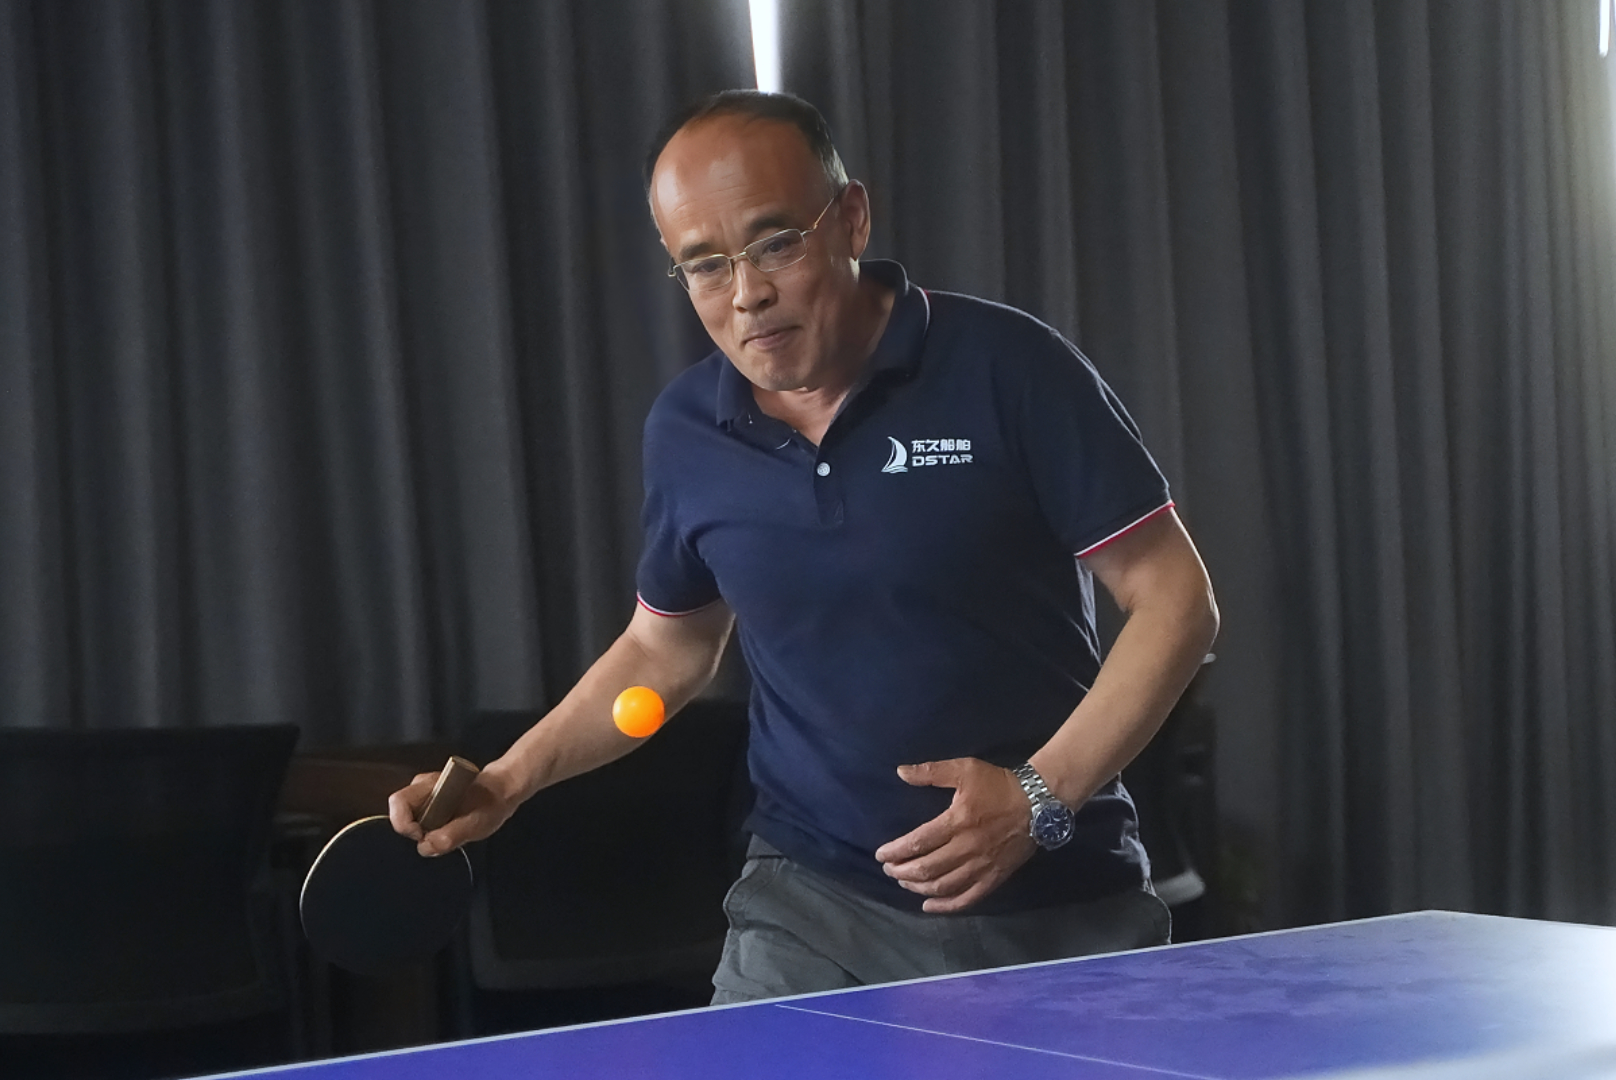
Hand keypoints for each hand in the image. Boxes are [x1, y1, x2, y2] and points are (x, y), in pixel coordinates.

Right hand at [387, 764, 520, 856]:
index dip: (405, 824)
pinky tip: (446, 832)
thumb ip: (452, 834)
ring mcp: (422, 796)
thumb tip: (425, 847)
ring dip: (423, 834)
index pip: (398, 802)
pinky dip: (427, 833)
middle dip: (414, 832)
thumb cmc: (490, 803)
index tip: (423, 836)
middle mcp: (420, 788)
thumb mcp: (476, 822)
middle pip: (399, 813)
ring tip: (448, 833)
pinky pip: (417, 823)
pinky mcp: (426, 806)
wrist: (501, 793)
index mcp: (429, 785)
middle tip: (438, 839)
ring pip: (407, 820)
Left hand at [874, 757, 1035, 912]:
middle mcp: (967, 848)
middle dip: (902, 871)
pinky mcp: (994, 878)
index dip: (895, 852)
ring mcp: (981, 866)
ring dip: (918, 887)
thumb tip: (900, 772)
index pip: (918, 842)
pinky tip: (928, 905)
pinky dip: (945, 906)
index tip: (880, 855)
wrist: (1038, 803)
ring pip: (943, 886)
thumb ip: (931, 772)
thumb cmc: (998, 785)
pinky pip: (967, 898)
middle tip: (888, 870)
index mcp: (957, 821)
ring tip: (904, 883)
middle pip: (927, 868)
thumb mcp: (964, 769)